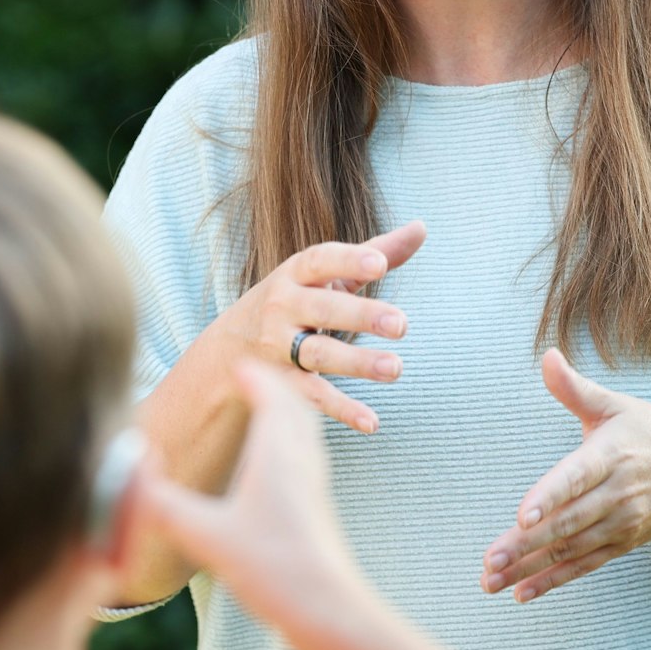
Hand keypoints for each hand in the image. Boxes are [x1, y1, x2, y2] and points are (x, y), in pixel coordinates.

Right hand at [139, 361, 369, 625]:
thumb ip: (163, 505)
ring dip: (288, 411)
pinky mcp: (318, 509)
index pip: (272, 393)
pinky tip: (277, 467)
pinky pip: (307, 456)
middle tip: (251, 377)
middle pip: (294, 405)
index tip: (235, 362)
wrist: (331, 611)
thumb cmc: (276, 568)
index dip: (253, 374)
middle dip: (274, 385)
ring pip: (305, 431)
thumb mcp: (207, 536)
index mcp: (278, 452)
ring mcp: (315, 484)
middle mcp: (302, 459)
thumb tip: (124, 475)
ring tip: (267, 410)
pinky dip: (292, 442)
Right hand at [207, 220, 424, 434]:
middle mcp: (282, 306)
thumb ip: (374, 252)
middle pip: (323, 309)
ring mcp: (278, 346)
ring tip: (395, 368)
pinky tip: (371, 422)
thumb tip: (421, 227)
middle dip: (361, 315)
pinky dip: (342, 409)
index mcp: (295, 273)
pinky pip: (313, 395)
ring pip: (319, 354)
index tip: (380, 265)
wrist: (228, 350)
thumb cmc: (294, 302)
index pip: (320, 261)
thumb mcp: (324, 276)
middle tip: (402, 324)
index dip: (349, 261)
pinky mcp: (280, 382)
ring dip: (357, 362)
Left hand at [481, 349, 650, 602]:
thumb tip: (547, 356)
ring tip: (491, 580)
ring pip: (570, 549)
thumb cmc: (647, 430)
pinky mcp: (623, 542)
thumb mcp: (614, 404)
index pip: (575, 478)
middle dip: (526, 543)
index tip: (522, 515)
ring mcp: (621, 523)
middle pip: (566, 522)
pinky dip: (554, 580)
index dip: (549, 497)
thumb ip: (574, 388)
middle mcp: (616, 494)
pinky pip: (585, 565)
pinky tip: (521, 592)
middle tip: (489, 560)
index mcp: (609, 455)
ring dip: (530, 567)